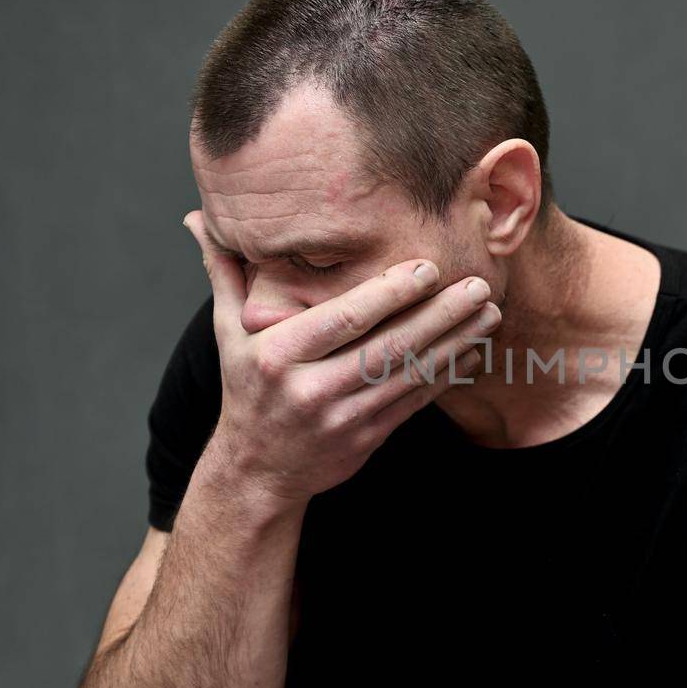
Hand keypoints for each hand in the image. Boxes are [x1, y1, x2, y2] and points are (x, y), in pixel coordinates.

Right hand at [183, 210, 499, 502]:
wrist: (257, 471)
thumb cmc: (247, 386)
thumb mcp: (230, 332)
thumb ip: (225, 272)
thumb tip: (197, 216)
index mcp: (278, 355)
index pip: (343, 319)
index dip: (389, 294)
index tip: (428, 268)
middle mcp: (310, 390)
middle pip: (386, 347)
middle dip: (439, 316)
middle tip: (479, 285)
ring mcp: (341, 419)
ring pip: (408, 376)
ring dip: (454, 343)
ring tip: (489, 312)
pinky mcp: (367, 440)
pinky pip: (414, 404)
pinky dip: (445, 377)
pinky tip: (473, 351)